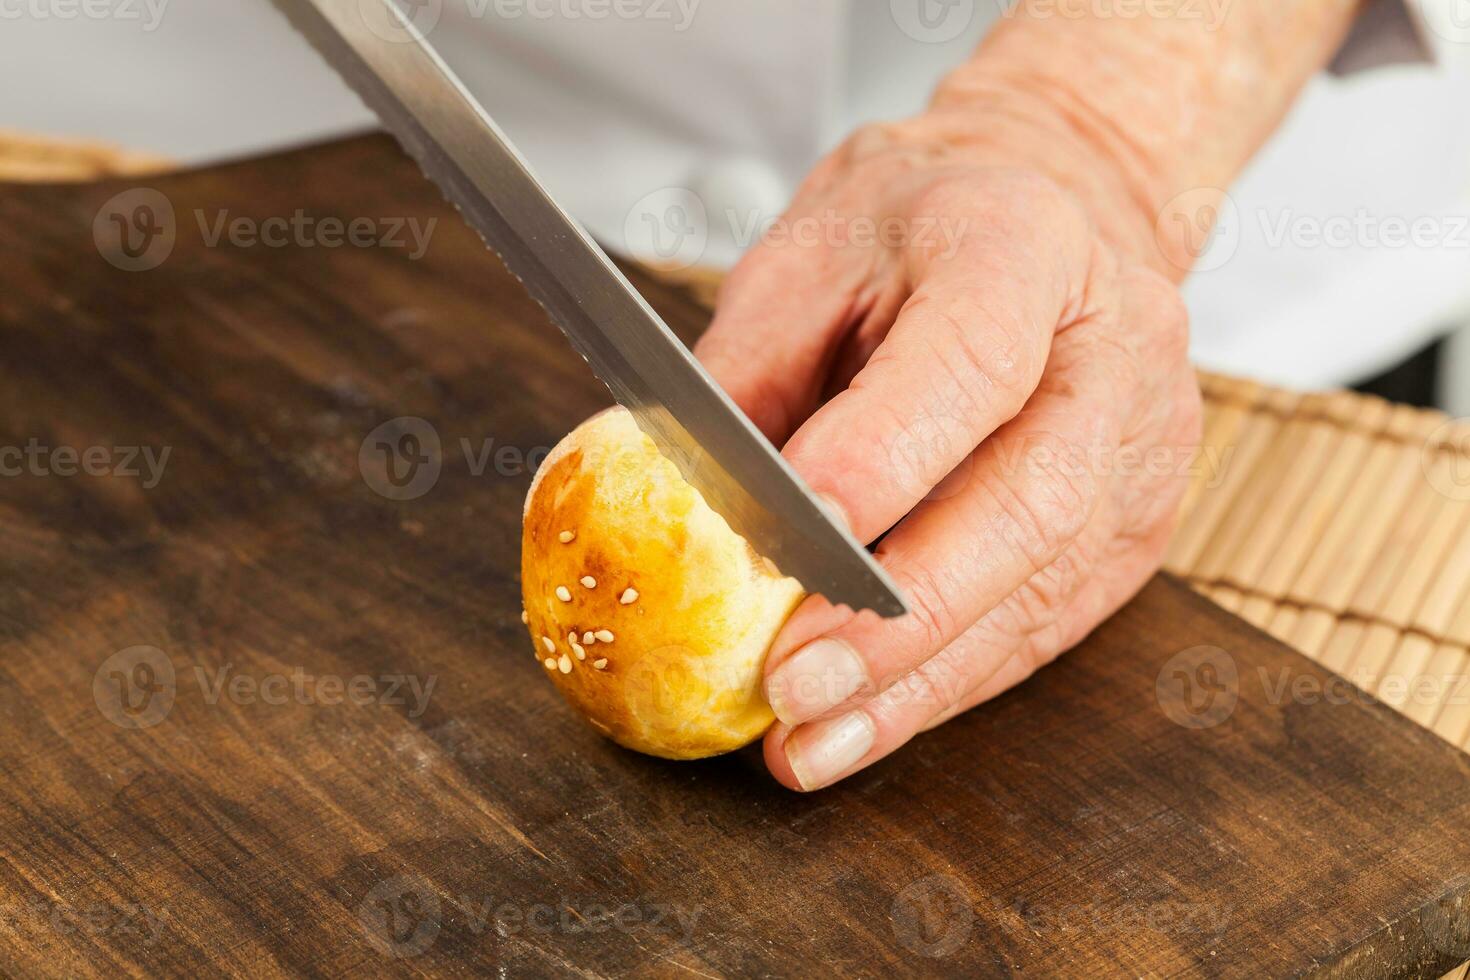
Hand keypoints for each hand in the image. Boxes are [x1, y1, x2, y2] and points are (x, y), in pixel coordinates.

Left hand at [695, 104, 1202, 790]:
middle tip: (790, 679)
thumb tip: (688, 518)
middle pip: (1031, 502)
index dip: (882, 459)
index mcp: (1024, 246)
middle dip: (903, 612)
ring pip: (1041, 592)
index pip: (969, 363)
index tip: (786, 540)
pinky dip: (944, 686)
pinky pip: (1041, 628)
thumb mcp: (803, 255)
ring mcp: (1143, 452)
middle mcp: (1114, 353)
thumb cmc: (911, 230)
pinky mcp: (1134, 530)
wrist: (1055, 212)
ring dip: (916, 681)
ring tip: (809, 737)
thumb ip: (748, 376)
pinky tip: (864, 725)